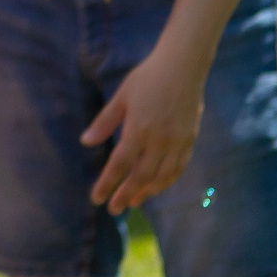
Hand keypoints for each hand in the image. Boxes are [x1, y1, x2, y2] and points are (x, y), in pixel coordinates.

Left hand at [80, 45, 208, 213]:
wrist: (183, 66)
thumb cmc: (147, 78)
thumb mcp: (121, 97)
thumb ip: (105, 122)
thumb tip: (86, 142)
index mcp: (138, 130)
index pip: (119, 165)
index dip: (107, 184)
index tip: (97, 199)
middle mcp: (158, 141)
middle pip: (140, 177)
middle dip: (125, 195)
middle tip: (114, 209)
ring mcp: (177, 142)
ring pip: (162, 177)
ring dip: (147, 192)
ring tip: (134, 202)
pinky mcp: (190, 139)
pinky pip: (179, 167)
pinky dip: (168, 181)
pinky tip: (158, 186)